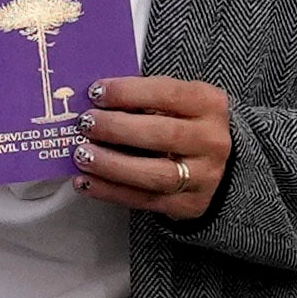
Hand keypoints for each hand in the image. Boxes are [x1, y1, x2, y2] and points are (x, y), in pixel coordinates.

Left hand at [70, 73, 243, 222]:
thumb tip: (94, 102)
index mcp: (209, 104)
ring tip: (82, 156)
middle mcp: (212, 141)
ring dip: (112, 165)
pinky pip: (145, 200)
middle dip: (118, 129)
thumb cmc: (183, 123)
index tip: (96, 93)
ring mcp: (204, 176)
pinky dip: (111, 192)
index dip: (128, 93)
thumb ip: (142, 98)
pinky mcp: (189, 205)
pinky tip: (86, 182)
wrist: (214, 163)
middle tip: (86, 124)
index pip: (168, 94)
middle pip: (163, 135)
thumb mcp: (175, 102)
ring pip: (155, 174)